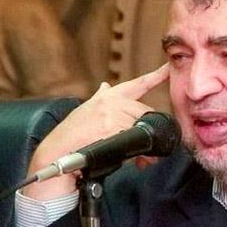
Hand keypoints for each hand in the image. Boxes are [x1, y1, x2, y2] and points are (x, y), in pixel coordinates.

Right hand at [23, 65, 169, 199]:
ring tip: (139, 158)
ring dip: (146, 145)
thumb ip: (100, 98)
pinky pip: (136, 139)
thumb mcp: (87, 110)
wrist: (57, 152)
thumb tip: (105, 86)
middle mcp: (112, 101)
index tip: (168, 68)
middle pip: (146, 113)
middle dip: (149, 131)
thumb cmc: (74, 135)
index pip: (138, 84)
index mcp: (109, 96)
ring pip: (143, 127)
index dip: (156, 75)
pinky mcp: (111, 126)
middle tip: (148, 149)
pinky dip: (138, 152)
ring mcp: (112, 113)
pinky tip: (129, 158)